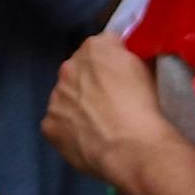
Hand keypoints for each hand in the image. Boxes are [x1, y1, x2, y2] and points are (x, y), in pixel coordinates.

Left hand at [44, 34, 163, 188]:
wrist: (131, 147)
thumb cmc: (143, 106)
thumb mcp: (146, 67)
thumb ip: (126, 56)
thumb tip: (121, 57)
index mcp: (94, 48)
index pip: (100, 48)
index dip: (111, 64)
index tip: (120, 79)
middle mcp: (68, 67)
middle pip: (78, 72)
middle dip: (89, 84)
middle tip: (109, 103)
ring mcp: (55, 97)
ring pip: (65, 98)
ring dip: (76, 107)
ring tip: (98, 126)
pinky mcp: (48, 125)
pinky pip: (58, 124)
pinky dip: (69, 131)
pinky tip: (86, 140)